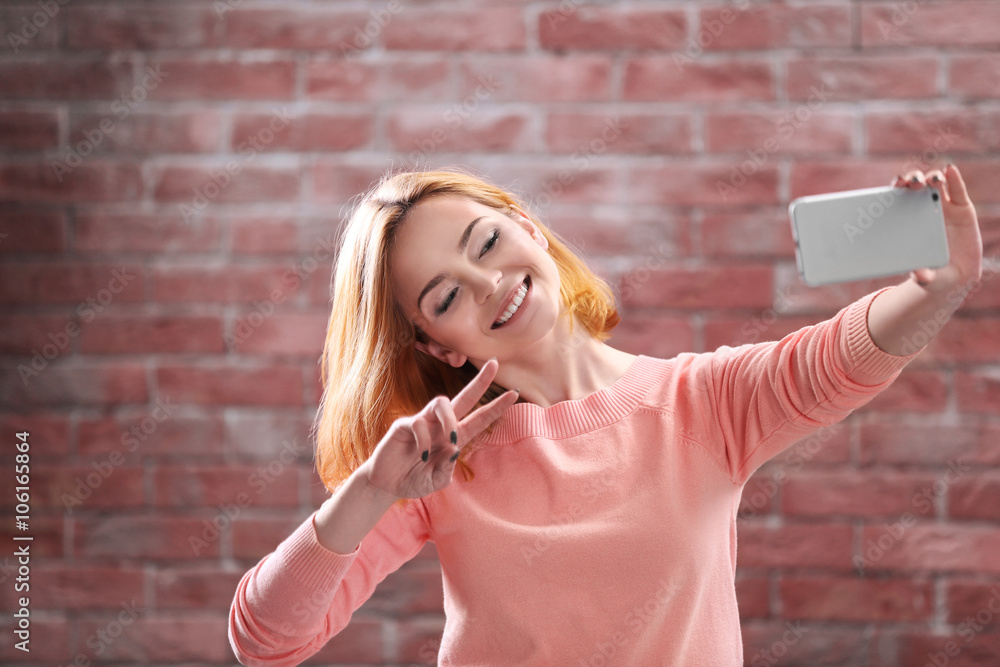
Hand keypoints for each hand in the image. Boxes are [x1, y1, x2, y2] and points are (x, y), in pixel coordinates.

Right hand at [359, 358, 517, 499]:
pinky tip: (421, 456)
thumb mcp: (436, 482)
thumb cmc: (413, 480)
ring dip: (450, 420)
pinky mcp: (404, 425)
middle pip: (464, 397)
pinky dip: (424, 441)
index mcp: (454, 438)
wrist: (386, 486)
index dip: (496, 407)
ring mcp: (422, 422)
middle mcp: (440, 426)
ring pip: (442, 402)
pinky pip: (418, 423)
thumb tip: (454, 449)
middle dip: (480, 381)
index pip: (479, 419)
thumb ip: (447, 470)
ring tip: (451, 439)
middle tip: (495, 363)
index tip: (515, 393)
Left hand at [891, 164, 982, 291]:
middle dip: (912, 180)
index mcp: (907, 221)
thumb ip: (923, 276)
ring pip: (936, 185)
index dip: (895, 189)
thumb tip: (918, 275)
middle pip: (915, 187)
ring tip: (931, 180)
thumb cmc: (932, 274)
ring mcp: (944, 207)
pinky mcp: (963, 208)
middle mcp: (923, 210)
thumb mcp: (927, 278)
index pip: (898, 199)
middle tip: (910, 182)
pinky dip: (954, 178)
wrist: (955, 276)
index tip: (894, 185)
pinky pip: (958, 190)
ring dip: (932, 178)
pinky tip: (950, 170)